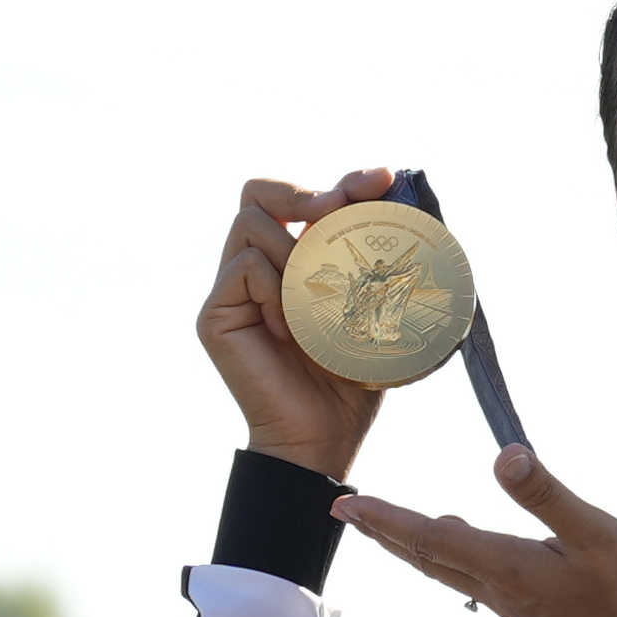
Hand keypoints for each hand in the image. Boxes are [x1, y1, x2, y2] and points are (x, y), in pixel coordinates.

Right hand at [200, 170, 398, 479]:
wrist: (326, 436)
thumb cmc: (357, 374)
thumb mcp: (379, 309)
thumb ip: (381, 260)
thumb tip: (402, 196)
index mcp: (294, 258)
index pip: (302, 196)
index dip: (340, 180)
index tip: (380, 179)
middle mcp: (257, 265)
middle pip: (260, 193)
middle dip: (304, 191)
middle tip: (338, 208)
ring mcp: (231, 288)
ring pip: (253, 225)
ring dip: (295, 250)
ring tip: (320, 299)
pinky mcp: (215, 313)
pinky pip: (244, 268)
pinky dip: (276, 290)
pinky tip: (294, 329)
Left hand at [334, 446, 616, 616]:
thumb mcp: (597, 533)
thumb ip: (547, 495)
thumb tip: (503, 455)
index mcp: (507, 566)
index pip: (431, 538)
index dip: (387, 519)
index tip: (347, 504)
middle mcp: (500, 590)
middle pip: (429, 559)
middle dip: (387, 533)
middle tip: (348, 513)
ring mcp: (516, 607)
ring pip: (450, 572)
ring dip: (416, 548)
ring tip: (392, 529)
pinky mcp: (535, 615)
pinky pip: (476, 582)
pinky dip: (453, 560)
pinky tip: (463, 550)